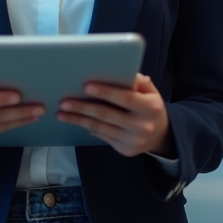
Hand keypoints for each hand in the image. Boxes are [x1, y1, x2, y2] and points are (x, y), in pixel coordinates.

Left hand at [57, 74, 171, 157]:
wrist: (160, 134)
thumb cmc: (150, 106)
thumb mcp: (150, 91)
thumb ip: (137, 81)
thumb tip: (119, 72)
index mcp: (150, 108)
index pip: (125, 98)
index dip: (106, 92)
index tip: (86, 86)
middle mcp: (142, 126)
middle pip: (107, 115)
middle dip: (83, 108)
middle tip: (64, 102)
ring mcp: (133, 140)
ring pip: (101, 127)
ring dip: (79, 120)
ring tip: (62, 113)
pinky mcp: (125, 150)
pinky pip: (103, 136)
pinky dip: (88, 127)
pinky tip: (77, 121)